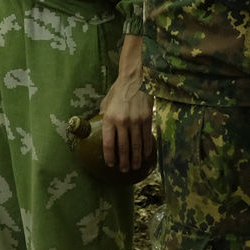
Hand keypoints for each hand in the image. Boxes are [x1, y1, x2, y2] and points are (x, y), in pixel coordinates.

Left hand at [98, 59, 154, 174]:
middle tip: (124, 170)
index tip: (111, 164)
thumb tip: (102, 129)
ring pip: (136, 145)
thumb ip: (104, 117)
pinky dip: (146, 148)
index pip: (108, 143)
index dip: (109, 156)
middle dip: (124, 161)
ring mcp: (136, 121)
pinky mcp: (147, 119)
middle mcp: (122, 121)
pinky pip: (146, 138)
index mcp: (109, 118)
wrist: (135, 79)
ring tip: (135, 167)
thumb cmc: (118, 91)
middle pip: (123, 148)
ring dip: (136, 159)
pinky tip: (145, 155)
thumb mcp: (106, 103)